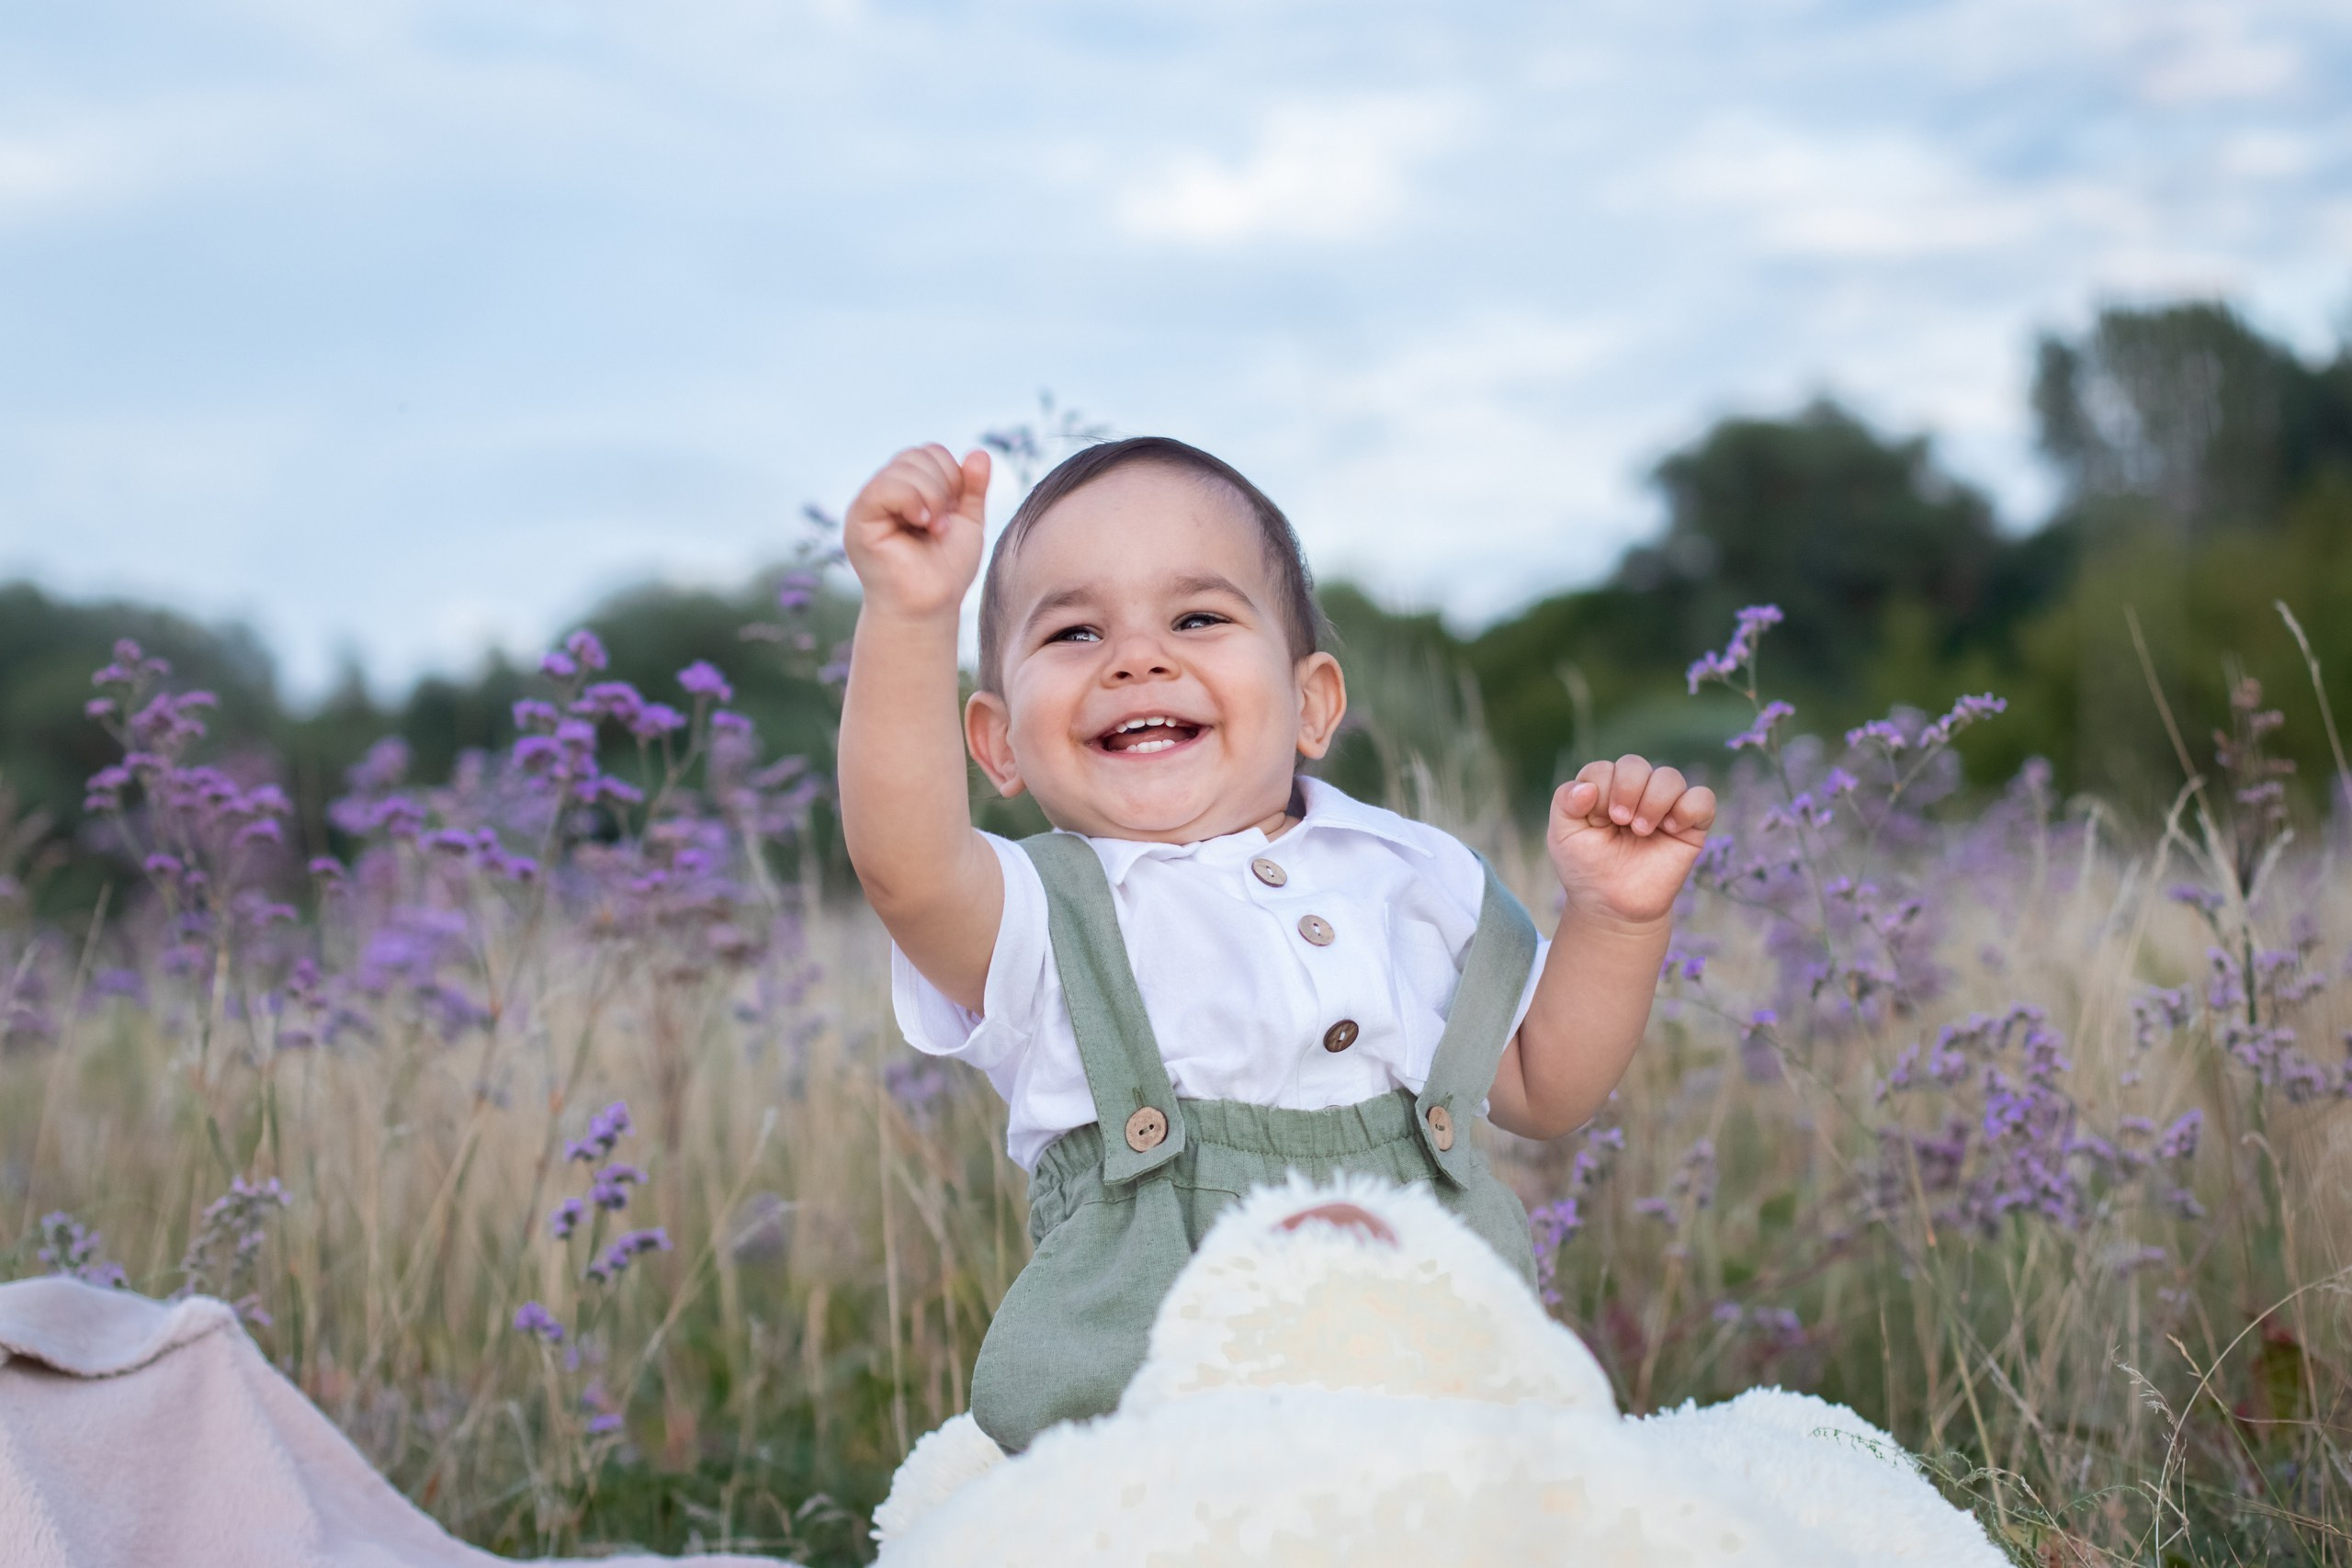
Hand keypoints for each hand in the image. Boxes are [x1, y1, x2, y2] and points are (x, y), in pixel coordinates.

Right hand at [843, 444, 991, 619]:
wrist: (929, 606)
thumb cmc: (945, 570)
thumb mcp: (967, 522)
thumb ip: (972, 488)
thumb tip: (979, 452)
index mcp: (907, 489)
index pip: (929, 453)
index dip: (951, 474)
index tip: (953, 513)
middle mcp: (884, 492)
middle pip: (916, 455)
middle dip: (942, 485)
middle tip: (942, 525)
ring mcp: (869, 504)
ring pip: (902, 467)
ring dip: (931, 495)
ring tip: (934, 528)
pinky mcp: (858, 519)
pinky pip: (884, 487)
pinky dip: (912, 499)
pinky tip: (922, 523)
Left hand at [1547, 754, 1715, 927]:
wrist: (1614, 907)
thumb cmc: (1588, 869)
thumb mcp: (1563, 836)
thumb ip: (1564, 802)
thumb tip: (1586, 786)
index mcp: (1603, 790)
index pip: (1603, 769)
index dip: (1599, 791)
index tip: (1595, 821)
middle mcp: (1635, 793)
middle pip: (1635, 765)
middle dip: (1626, 790)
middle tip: (1621, 821)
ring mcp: (1664, 807)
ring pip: (1670, 777)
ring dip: (1654, 800)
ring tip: (1642, 831)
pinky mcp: (1690, 826)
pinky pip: (1703, 799)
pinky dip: (1688, 808)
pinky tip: (1671, 829)